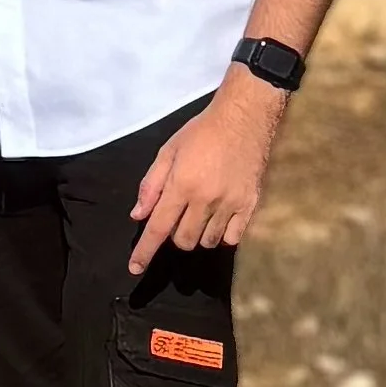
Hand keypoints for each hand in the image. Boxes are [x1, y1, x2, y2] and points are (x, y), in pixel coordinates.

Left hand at [128, 76, 287, 271]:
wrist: (244, 118)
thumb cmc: (201, 132)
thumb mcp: (168, 151)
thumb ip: (151, 185)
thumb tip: (138, 215)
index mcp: (181, 185)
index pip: (158, 227)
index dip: (145, 251)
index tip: (135, 268)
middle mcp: (205, 199)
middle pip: (183, 240)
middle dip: (174, 235)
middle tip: (178, 215)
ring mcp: (230, 204)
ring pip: (207, 242)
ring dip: (197, 235)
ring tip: (199, 214)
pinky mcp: (250, 205)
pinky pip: (233, 238)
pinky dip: (222, 235)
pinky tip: (219, 219)